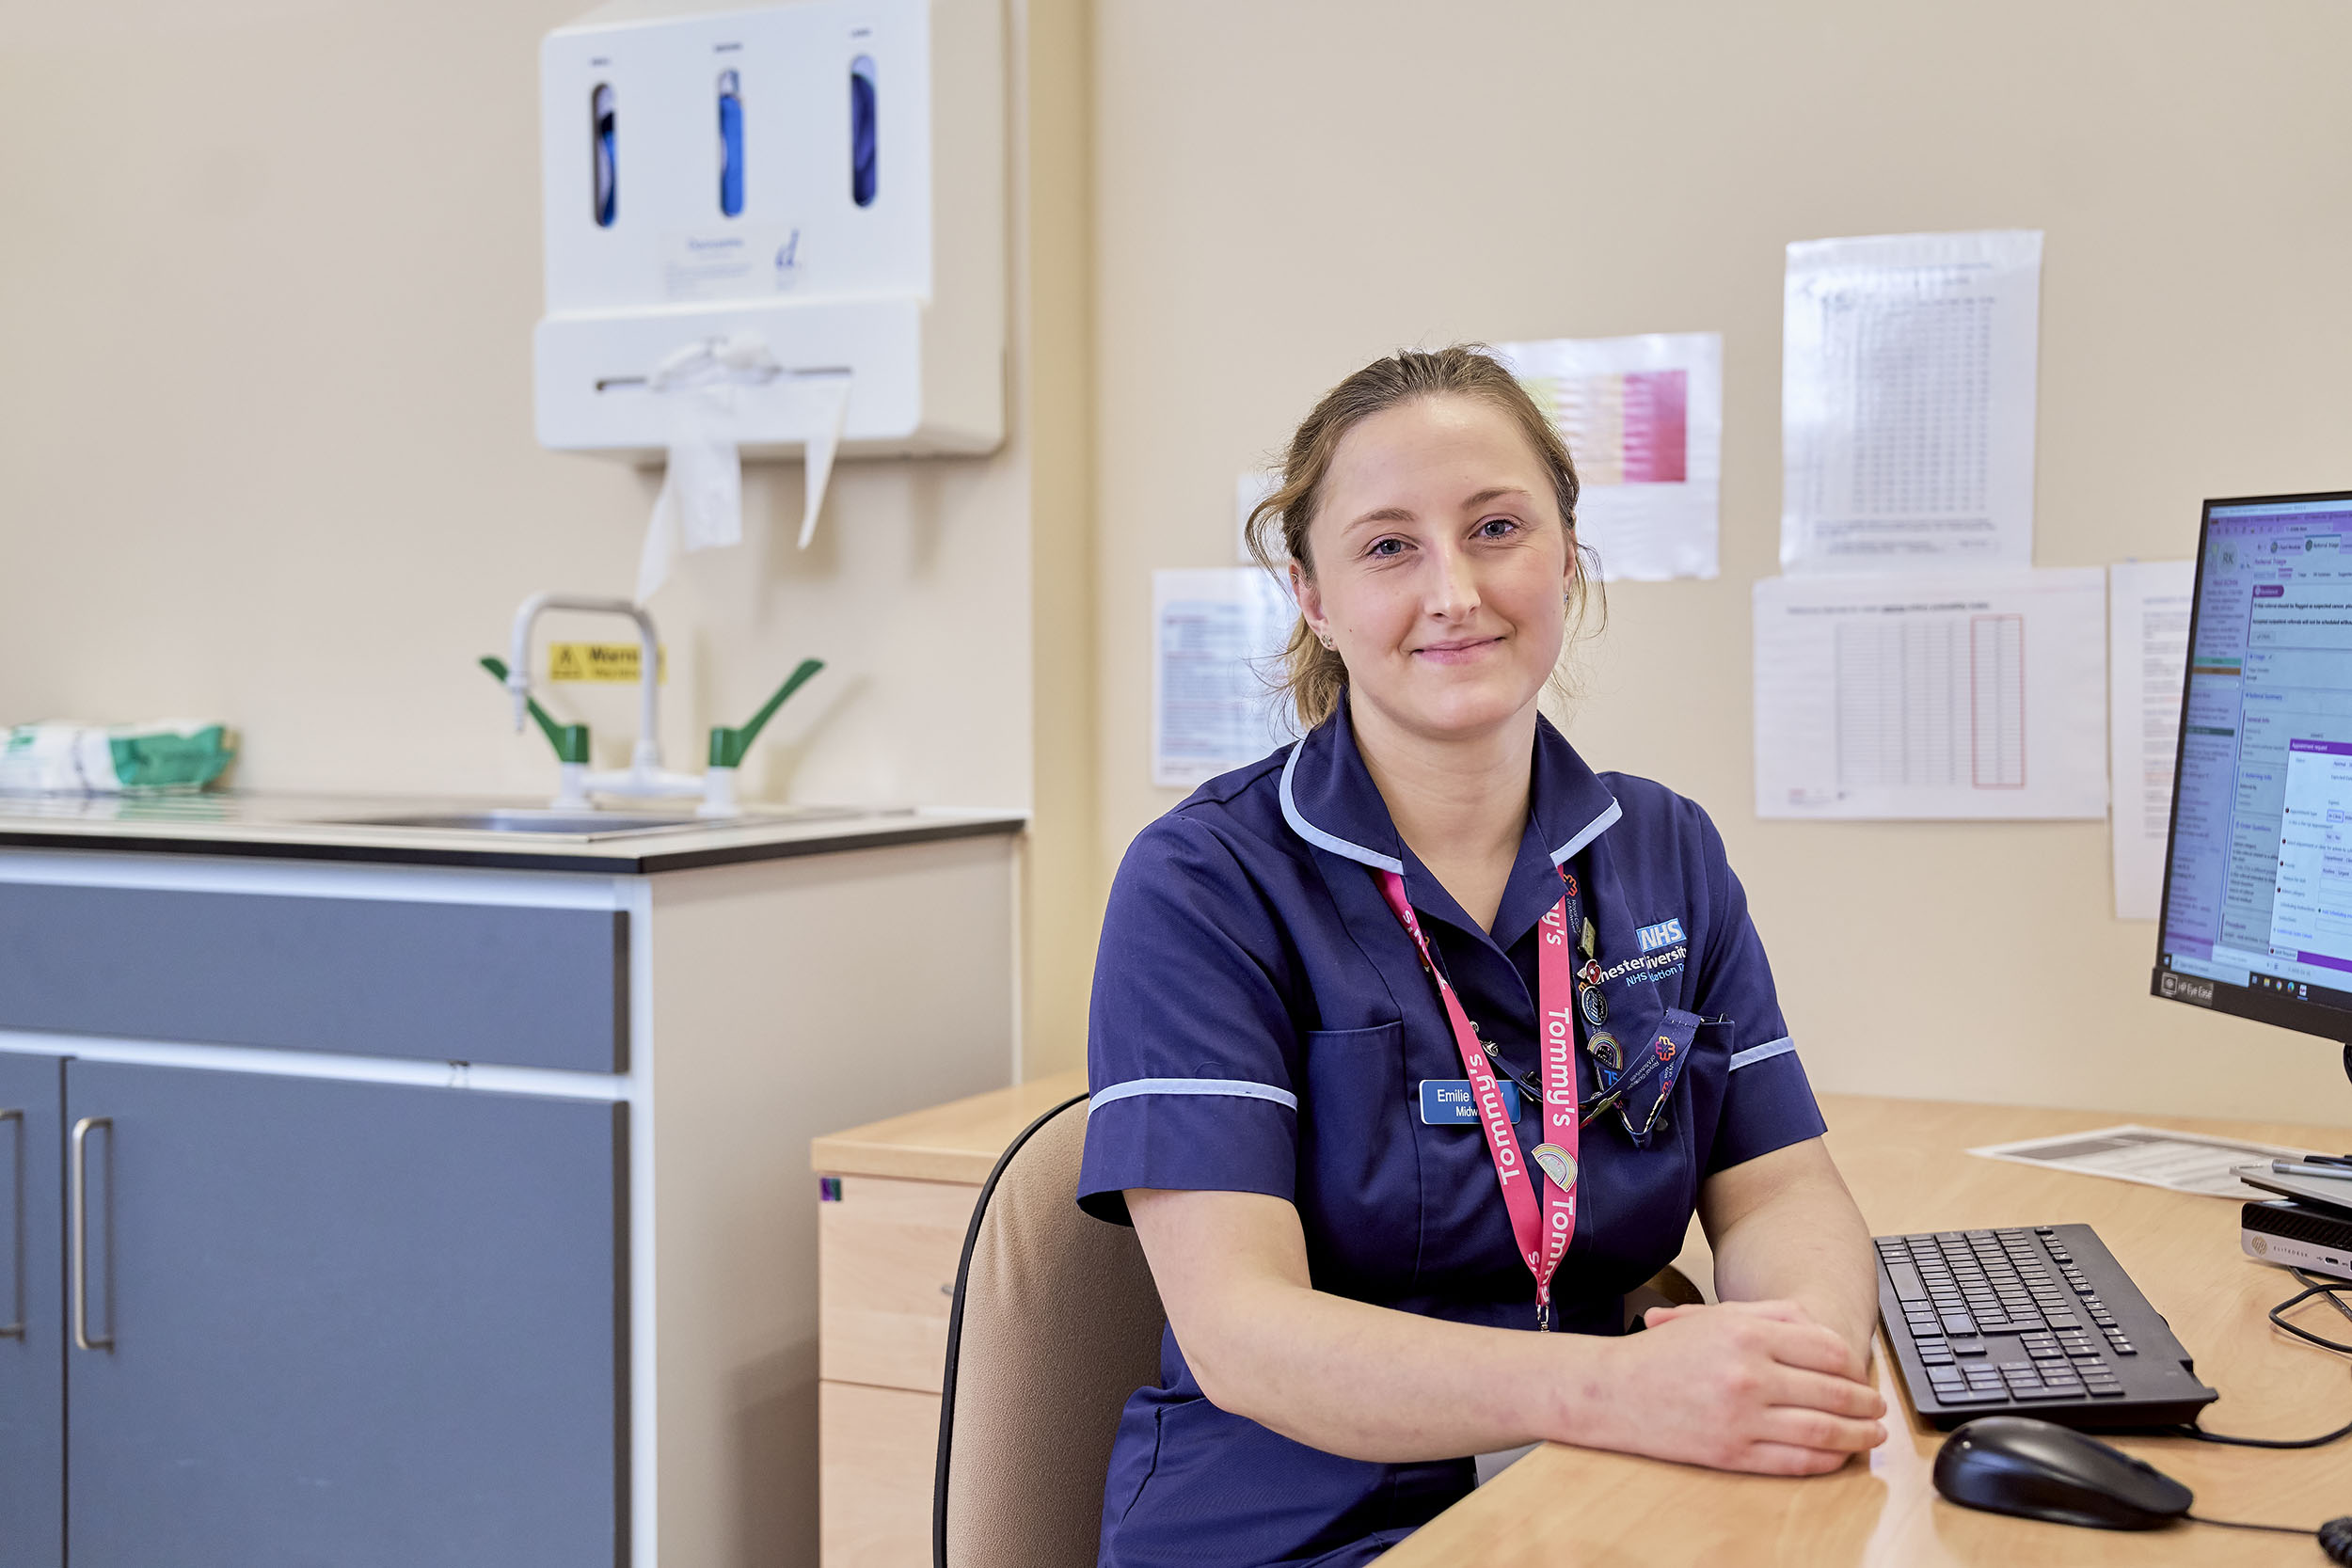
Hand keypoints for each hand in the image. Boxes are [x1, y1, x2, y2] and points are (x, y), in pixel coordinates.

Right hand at [1577, 1299, 1886, 1474]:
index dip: (1855, 1365)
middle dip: (1866, 1404)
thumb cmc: (1663, 1352)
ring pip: (1823, 1430)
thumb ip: (1769, 1316)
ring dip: (1858, 1435)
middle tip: (1879, 1409)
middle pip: (1833, 1392)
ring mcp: (1742, 1418)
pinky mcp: (1733, 1454)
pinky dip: (1827, 1460)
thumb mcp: (1714, 1316)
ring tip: (1872, 1435)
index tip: (1862, 1374)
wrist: (1611, 1391)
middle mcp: (1749, 1375)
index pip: (1827, 1350)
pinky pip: (1796, 1461)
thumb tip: (1819, 1331)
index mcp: (1747, 1334)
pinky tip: (1839, 1454)